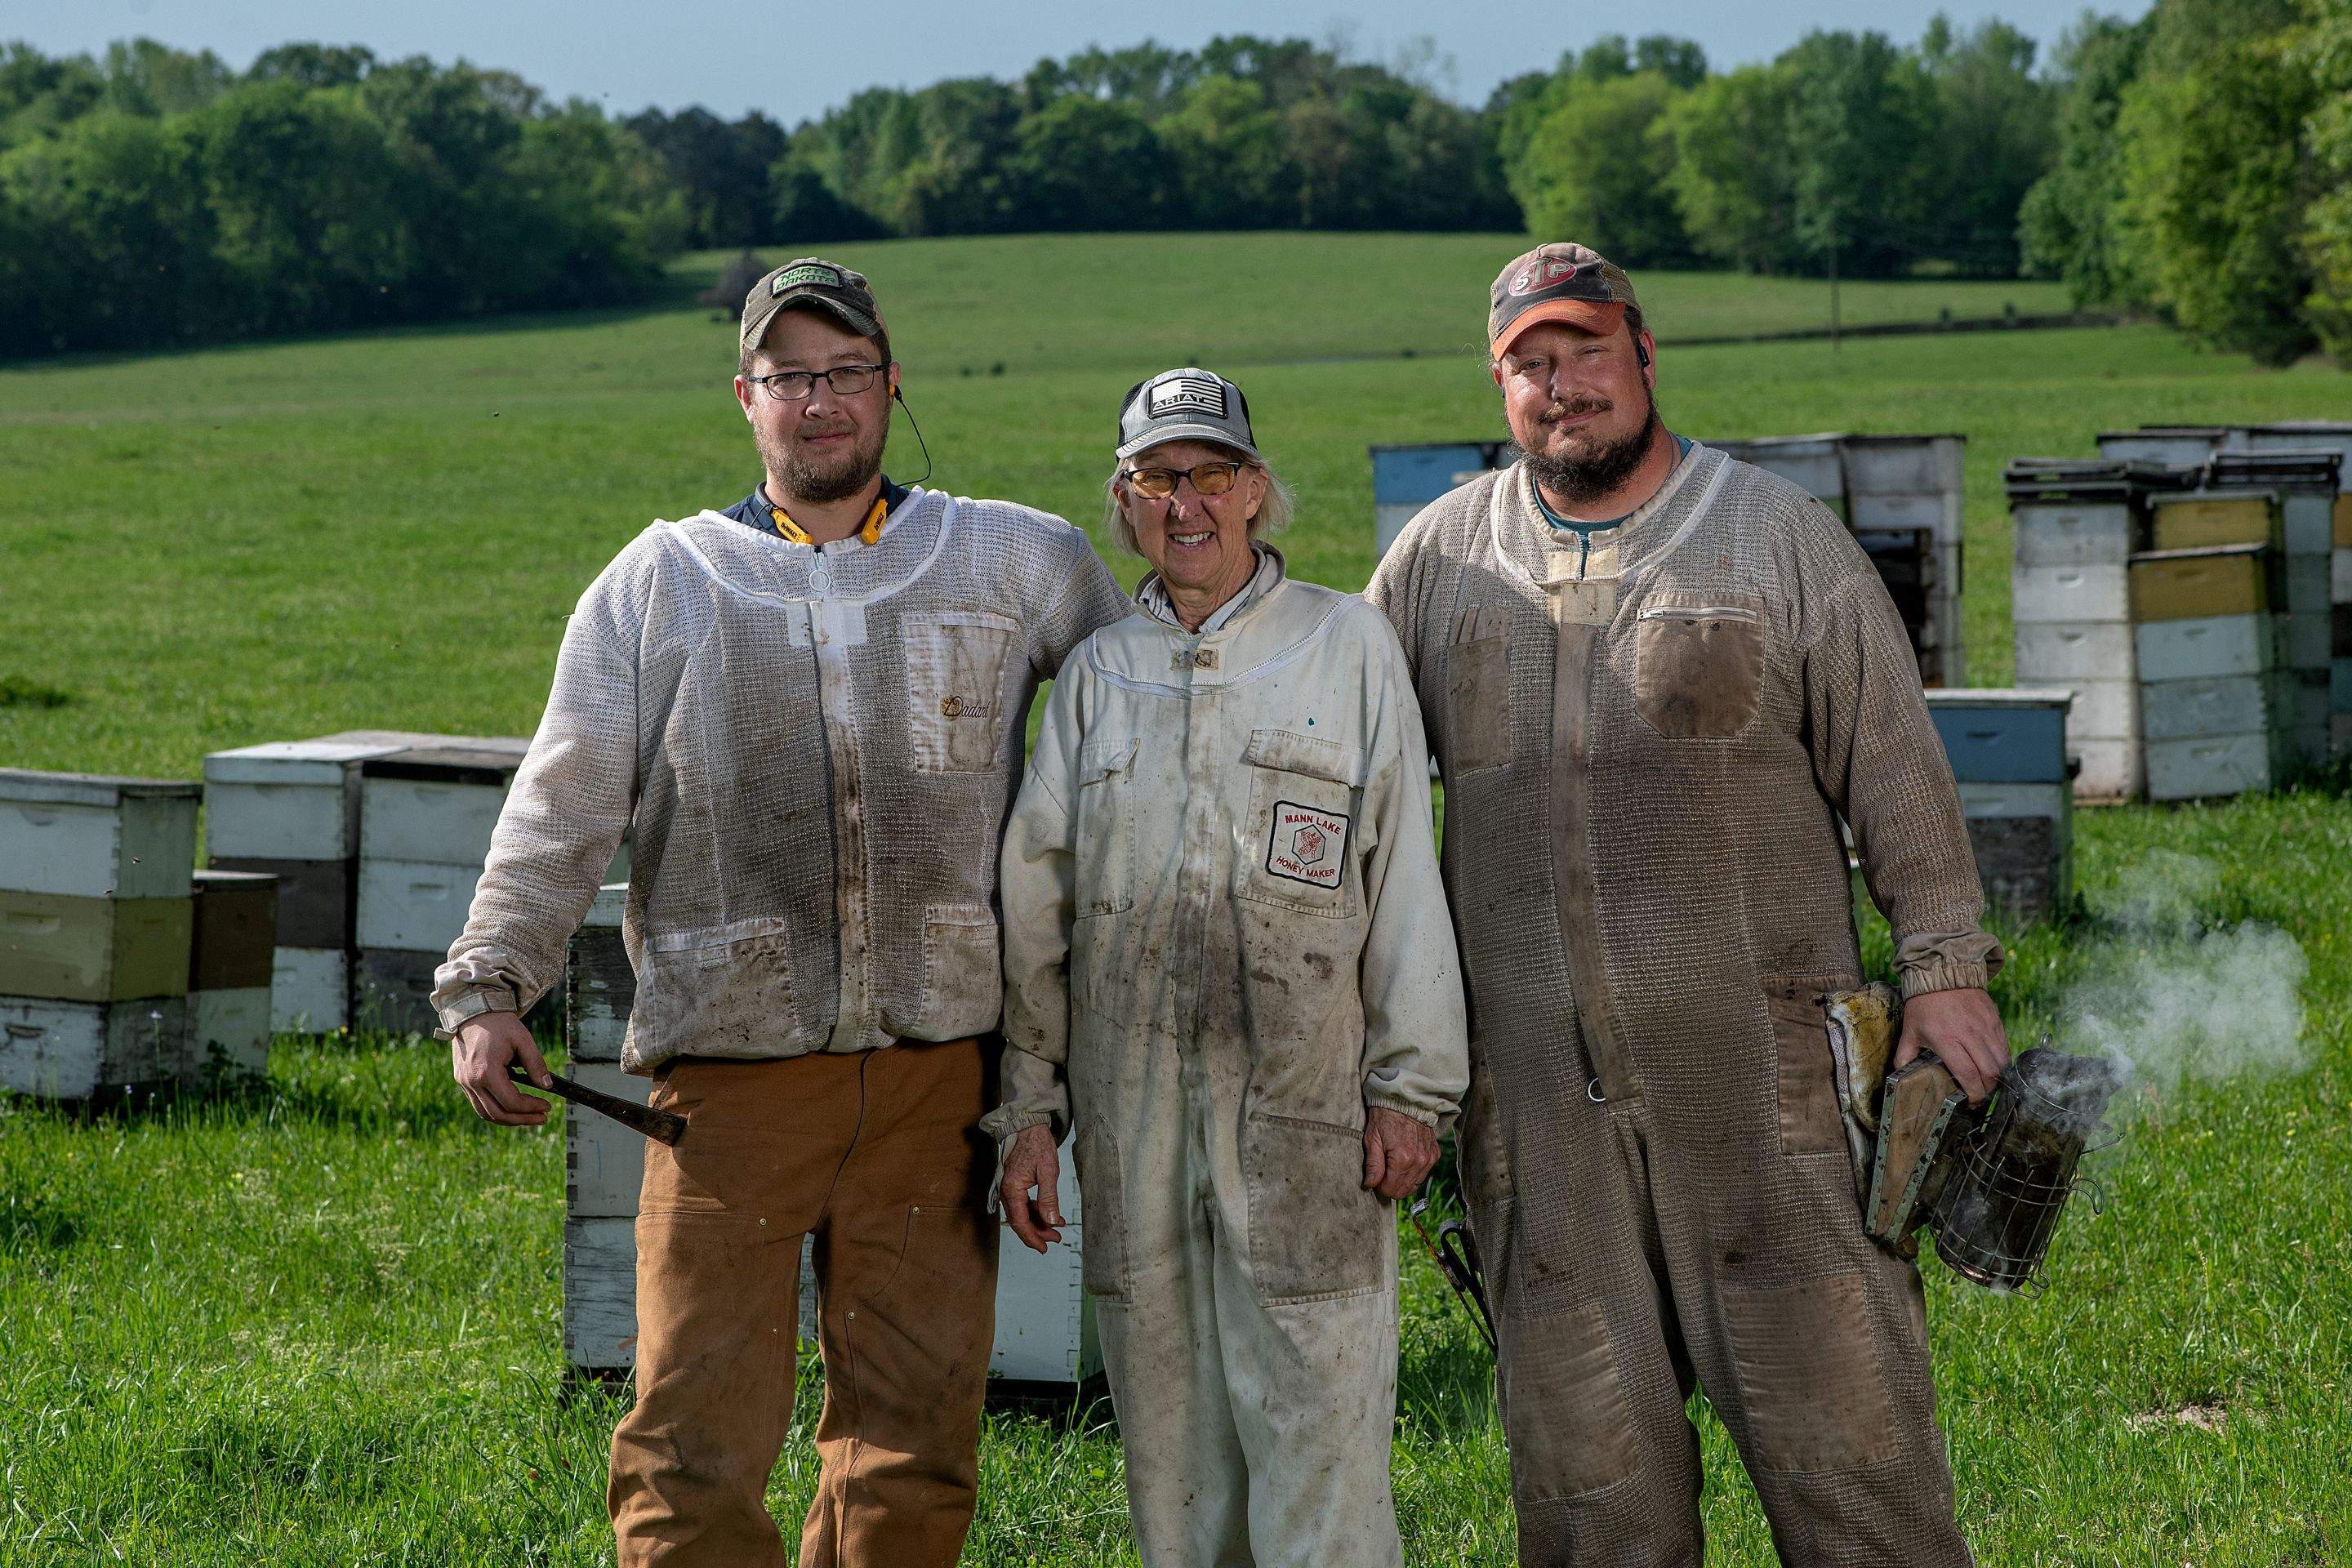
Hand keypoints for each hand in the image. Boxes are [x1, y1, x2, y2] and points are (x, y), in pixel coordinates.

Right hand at [452, 1010, 552, 1126]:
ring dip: (508, 1119)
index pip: (511, 1102)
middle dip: (522, 1119)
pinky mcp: (461, 1080)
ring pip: (485, 1114)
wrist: (473, 1011)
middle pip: (497, 1114)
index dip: (531, 1108)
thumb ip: (536, 1064)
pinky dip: (496, 1109)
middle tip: (542, 1118)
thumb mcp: (523, 1040)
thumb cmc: (499, 1023)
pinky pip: (478, 1104)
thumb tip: (548, 1086)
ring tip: (528, 1116)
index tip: (547, 1106)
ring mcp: (464, 1082)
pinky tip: (512, 1106)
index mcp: (487, 1072)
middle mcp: (471, 1081)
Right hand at [999, 1124, 1064, 1253]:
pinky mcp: (1014, 1184)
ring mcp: (1009, 1188)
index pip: (1020, 1222)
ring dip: (1038, 1222)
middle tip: (1055, 1238)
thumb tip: (1051, 1221)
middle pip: (1020, 1221)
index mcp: (1012, 1189)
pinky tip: (1049, 1213)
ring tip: (1056, 1227)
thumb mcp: (1048, 1171)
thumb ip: (1049, 1198)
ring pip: (1022, 1213)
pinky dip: (1036, 1211)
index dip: (1032, 1237)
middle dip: (1037, 1232)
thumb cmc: (1037, 1144)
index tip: (1044, 1247)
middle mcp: (1007, 1191)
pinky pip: (1023, 1204)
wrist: (1029, 1126)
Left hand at [1362, 1106, 1439, 1200]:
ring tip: (1393, 1165)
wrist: (1406, 1100)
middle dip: (1391, 1186)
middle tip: (1382, 1172)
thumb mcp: (1372, 1139)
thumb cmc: (1385, 1117)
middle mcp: (1419, 1161)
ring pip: (1414, 1185)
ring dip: (1402, 1180)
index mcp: (1402, 1159)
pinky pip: (1423, 1174)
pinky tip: (1405, 1160)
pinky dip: (1413, 1172)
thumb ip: (1373, 1165)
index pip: (1391, 1190)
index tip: (1376, 1176)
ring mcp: (1429, 1158)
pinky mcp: (1434, 1154)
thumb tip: (1370, 1185)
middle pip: (1403, 1191)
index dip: (1380, 1186)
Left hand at [1894, 987, 2010, 1103]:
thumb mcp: (1910, 1030)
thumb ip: (1904, 1055)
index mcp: (1946, 1039)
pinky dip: (2002, 1060)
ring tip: (1988, 1083)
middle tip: (1981, 1095)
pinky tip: (1994, 1066)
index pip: (1968, 1074)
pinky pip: (2004, 1046)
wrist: (1942, 974)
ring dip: (1998, 1077)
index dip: (1974, 1093)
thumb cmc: (1924, 1004)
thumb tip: (1899, 1076)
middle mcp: (1969, 1034)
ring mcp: (1984, 1027)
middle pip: (1989, 1072)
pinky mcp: (1995, 1020)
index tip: (1972, 1102)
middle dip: (1988, 1089)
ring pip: (2001, 1061)